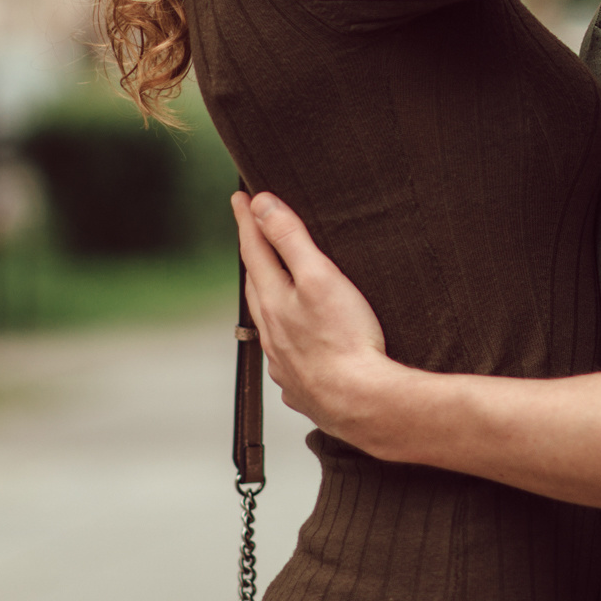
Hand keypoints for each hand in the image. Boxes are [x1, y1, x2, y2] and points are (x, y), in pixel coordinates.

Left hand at [233, 192, 400, 451]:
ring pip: (268, 324)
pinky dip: (286, 340)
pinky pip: (286, 357)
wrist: (361, 402)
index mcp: (273, 301)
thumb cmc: (344, 338)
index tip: (239, 198)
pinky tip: (297, 344)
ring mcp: (283, 362)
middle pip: (257, 287)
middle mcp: (271, 332)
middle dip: (255, 257)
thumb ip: (290, 239)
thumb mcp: (320, 277)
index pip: (254, 251)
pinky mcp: (302, 385)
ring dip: (268, 300)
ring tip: (273, 287)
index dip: (247, 221)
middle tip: (254, 235)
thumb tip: (261, 205)